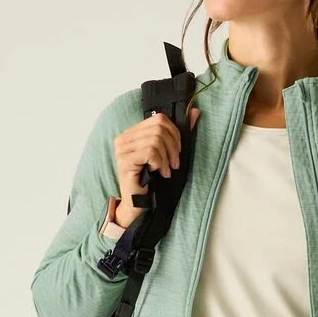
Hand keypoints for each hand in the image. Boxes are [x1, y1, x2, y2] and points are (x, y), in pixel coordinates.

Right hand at [110, 105, 201, 225]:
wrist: (139, 204)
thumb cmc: (152, 180)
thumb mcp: (167, 154)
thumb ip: (178, 133)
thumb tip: (195, 112)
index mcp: (132, 133)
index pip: (158, 118)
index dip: (174, 133)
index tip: (178, 151)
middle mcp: (124, 138)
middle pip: (158, 128)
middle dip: (172, 147)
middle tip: (174, 164)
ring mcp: (122, 149)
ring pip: (155, 140)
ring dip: (166, 158)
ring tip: (165, 170)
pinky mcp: (125, 161)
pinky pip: (150, 152)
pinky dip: (159, 163)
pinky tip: (158, 173)